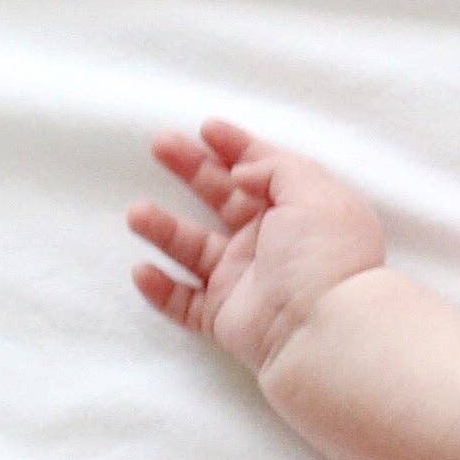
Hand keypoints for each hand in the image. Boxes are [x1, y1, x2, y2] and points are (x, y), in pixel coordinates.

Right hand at [126, 119, 387, 375]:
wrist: (322, 331)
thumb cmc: (322, 254)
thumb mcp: (311, 191)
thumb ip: (274, 168)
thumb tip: (241, 172)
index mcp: (301, 211)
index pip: (266, 172)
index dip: (238, 147)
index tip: (207, 128)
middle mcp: (274, 244)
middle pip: (224, 200)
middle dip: (193, 170)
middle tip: (160, 145)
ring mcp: (248, 282)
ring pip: (197, 250)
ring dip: (164, 229)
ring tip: (137, 213)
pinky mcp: (227, 319)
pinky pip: (186, 304)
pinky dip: (162, 290)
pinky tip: (142, 271)